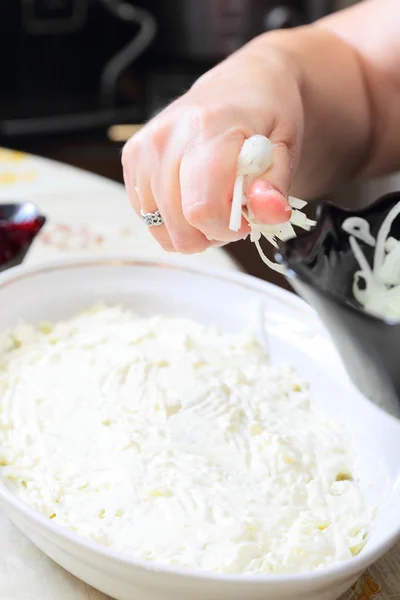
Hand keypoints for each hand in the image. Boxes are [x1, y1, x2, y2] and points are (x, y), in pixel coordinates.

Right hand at [122, 42, 302, 253]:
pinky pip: (147, 216)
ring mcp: (143, 148)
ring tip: (213, 202)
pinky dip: (171, 219)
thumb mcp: (284, 147)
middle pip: (177, 226)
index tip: (245, 219)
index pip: (201, 210)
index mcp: (206, 130)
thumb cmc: (266, 114)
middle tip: (231, 211)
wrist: (241, 82)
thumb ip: (276, 185)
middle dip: (210, 233)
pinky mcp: (131, 158)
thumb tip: (271, 213)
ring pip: (159, 226)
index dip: (226, 229)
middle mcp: (165, 138)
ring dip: (189, 229)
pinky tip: (191, 196)